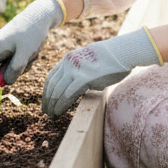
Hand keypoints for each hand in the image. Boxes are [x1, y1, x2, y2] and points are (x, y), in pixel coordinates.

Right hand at [0, 0, 63, 87]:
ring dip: (22, 63)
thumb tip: (6, 82)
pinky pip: (13, 57)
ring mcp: (0, 43)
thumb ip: (15, 70)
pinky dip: (23, 56)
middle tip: (29, 60)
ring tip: (32, 51)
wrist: (39, 14)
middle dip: (14, 70)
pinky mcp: (6, 41)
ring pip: (9, 63)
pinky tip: (31, 48)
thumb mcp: (26, 54)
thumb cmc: (32, 33)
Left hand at [42, 29, 160, 116]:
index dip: (46, 92)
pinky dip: (62, 104)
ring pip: (57, 91)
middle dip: (47, 101)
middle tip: (46, 113)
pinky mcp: (84, 77)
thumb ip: (77, 74)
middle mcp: (68, 63)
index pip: (50, 77)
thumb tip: (73, 89)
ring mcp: (75, 69)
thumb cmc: (109, 60)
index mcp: (67, 59)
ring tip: (52, 115)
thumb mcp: (87, 63)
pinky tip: (60, 111)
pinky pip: (68, 93)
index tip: (46, 103)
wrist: (122, 52)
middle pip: (51, 85)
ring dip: (53, 105)